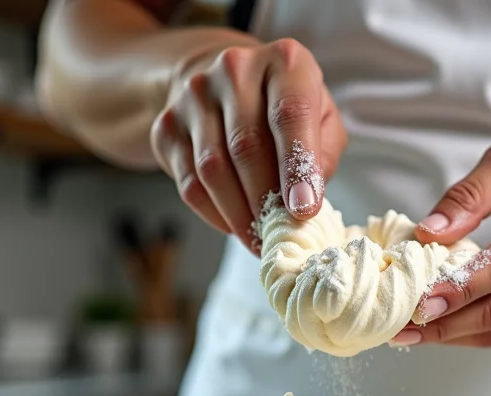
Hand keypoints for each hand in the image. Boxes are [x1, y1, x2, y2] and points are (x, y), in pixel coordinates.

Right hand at [151, 38, 347, 251]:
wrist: (220, 85)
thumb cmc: (282, 108)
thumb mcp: (320, 118)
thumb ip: (324, 155)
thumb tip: (307, 202)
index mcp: (284, 62)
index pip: (290, 113)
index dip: (297, 166)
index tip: (303, 210)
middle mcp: (235, 69)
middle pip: (246, 146)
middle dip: (266, 200)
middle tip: (281, 235)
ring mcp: (194, 96)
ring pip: (213, 169)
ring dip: (238, 214)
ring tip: (259, 238)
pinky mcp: (167, 126)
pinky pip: (189, 183)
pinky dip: (214, 214)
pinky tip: (233, 225)